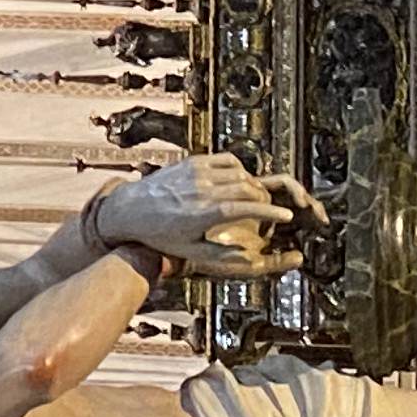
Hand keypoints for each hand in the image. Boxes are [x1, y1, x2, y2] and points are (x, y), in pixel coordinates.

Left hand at [94, 155, 321, 274]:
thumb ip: (221, 255)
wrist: (131, 210)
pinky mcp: (192, 161)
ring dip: (254, 183)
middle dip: (265, 198)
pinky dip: (239, 168)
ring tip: (255, 196)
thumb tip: (248, 257)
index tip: (286, 215)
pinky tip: (239, 179)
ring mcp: (196, 172)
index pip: (245, 208)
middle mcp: (201, 190)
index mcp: (203, 213)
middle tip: (270, 208)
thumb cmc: (159, 234)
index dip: (270, 211)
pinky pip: (225, 159)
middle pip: (247, 187)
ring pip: (239, 172)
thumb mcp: (191, 251)